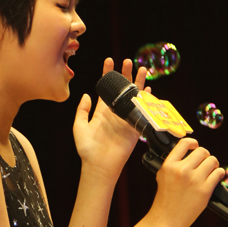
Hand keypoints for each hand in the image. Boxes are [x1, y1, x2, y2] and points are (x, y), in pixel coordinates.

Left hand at [73, 58, 147, 179]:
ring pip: (134, 97)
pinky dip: (146, 101)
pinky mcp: (134, 127)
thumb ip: (82, 110)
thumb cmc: (87, 149)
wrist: (98, 166)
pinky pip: (142, 111)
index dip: (108, 74)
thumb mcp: (79, 127)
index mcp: (102, 111)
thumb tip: (86, 95)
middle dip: (126, 74)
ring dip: (138, 83)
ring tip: (141, 69)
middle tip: (128, 61)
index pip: (107, 89)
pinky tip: (149, 90)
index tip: (109, 60)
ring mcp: (126, 119)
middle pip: (123, 89)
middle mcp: (115, 113)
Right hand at [148, 138, 225, 226]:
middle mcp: (181, 170)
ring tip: (210, 170)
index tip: (195, 146)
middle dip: (205, 156)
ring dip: (214, 165)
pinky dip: (219, 174)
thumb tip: (189, 154)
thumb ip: (173, 164)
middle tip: (205, 162)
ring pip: (212, 161)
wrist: (166, 220)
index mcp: (169, 165)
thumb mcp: (162, 176)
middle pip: (202, 151)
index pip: (185, 143)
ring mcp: (194, 180)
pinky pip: (219, 173)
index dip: (193, 143)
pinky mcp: (204, 190)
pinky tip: (215, 177)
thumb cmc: (164, 200)